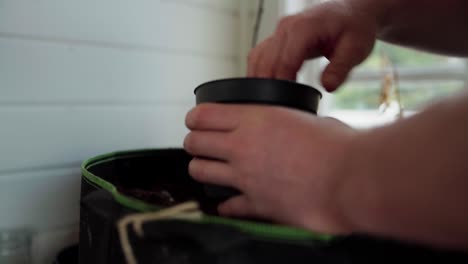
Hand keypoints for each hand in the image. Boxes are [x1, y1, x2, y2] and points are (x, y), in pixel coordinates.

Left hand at [184, 103, 356, 233]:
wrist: (351, 179)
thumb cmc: (338, 146)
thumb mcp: (306, 119)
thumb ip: (287, 122)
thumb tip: (291, 126)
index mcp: (255, 119)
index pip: (203, 115)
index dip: (194, 117)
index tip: (195, 120)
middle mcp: (242, 147)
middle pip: (194, 143)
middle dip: (193, 142)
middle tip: (199, 144)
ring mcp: (246, 177)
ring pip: (200, 171)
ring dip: (200, 169)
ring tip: (207, 169)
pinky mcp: (257, 204)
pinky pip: (228, 207)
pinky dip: (226, 206)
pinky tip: (229, 204)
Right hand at [248, 0, 376, 90]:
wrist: (351, 11)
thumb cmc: (354, 27)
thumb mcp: (356, 49)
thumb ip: (341, 68)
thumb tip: (327, 86)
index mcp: (304, 27)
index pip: (285, 60)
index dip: (282, 83)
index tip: (284, 102)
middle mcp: (286, 27)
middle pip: (266, 61)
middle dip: (268, 85)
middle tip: (275, 108)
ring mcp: (279, 31)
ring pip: (258, 58)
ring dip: (259, 79)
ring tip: (270, 101)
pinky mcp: (277, 38)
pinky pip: (260, 55)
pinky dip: (260, 71)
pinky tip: (267, 87)